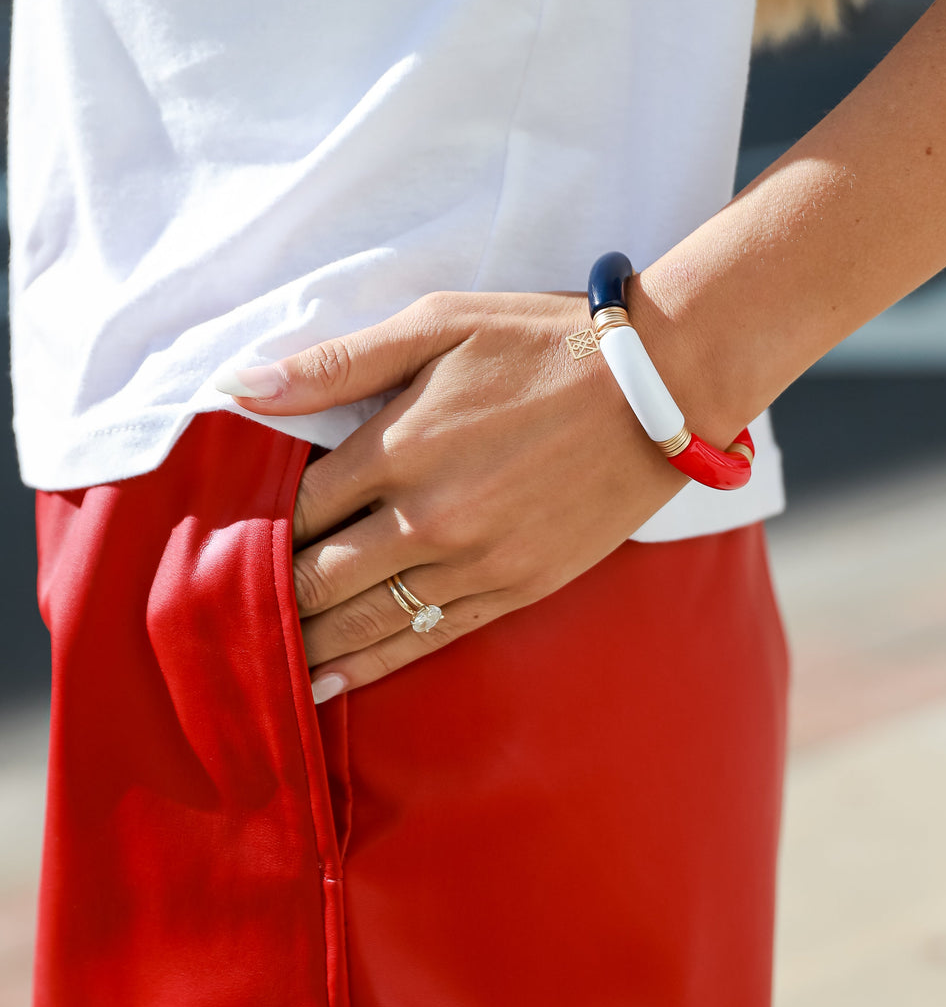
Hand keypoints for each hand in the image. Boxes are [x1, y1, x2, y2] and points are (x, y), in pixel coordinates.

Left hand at [219, 291, 686, 694]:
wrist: (660, 390)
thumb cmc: (544, 343)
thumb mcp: (438, 324)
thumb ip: (337, 363)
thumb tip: (239, 386)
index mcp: (401, 447)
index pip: (298, 506)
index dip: (257, 526)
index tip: (226, 542)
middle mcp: (428, 516)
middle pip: (318, 574)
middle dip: (267, 595)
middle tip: (223, 614)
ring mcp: (474, 562)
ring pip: (365, 619)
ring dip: (307, 643)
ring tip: (259, 663)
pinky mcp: (515, 589)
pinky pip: (426, 638)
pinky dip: (371, 664)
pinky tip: (331, 682)